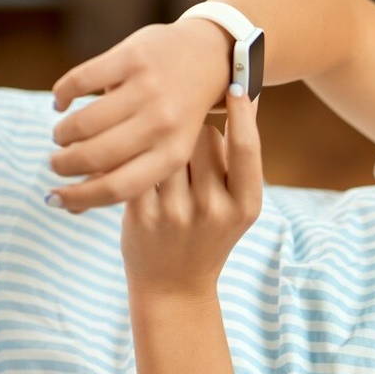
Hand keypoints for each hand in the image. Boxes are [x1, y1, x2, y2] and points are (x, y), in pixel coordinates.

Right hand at [49, 19, 233, 213]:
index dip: (79, 197)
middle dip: (63, 164)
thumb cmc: (177, 116)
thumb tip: (69, 208)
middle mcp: (163, 124)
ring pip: (83, 122)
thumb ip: (124, 176)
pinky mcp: (133, 57)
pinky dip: (62, 95)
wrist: (209, 58)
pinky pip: (80, 81)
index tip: (54, 198)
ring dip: (63, 133)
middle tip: (56, 162)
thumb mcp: (166, 150)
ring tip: (62, 136)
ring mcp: (148, 89)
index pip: (117, 187)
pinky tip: (62, 103)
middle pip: (94, 156)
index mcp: (173, 154)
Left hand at [121, 85, 262, 297]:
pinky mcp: (141, 214)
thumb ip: (240, 164)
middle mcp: (214, 209)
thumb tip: (246, 100)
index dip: (244, 114)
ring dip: (161, 142)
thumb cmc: (210, 237)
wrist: (174, 288)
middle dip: (194, 133)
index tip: (239, 85)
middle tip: (189, 150)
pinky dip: (132, 153)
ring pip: (165, 145)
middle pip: (202, 137)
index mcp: (245, 205)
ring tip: (160, 159)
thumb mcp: (238, 209)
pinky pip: (135, 165)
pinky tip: (128, 153)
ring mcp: (177, 213)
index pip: (246, 147)